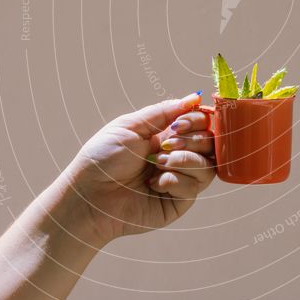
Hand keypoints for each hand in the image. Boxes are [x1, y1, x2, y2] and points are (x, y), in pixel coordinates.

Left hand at [62, 93, 215, 246]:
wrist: (90, 195)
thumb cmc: (103, 158)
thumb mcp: (131, 126)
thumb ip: (164, 111)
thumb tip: (194, 98)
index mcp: (166, 135)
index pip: (200, 123)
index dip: (197, 121)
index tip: (179, 124)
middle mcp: (177, 155)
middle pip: (209, 143)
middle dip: (191, 141)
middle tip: (165, 145)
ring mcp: (180, 179)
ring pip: (207, 165)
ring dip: (183, 160)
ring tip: (157, 164)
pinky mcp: (179, 201)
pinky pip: (194, 186)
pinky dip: (175, 181)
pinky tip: (154, 184)